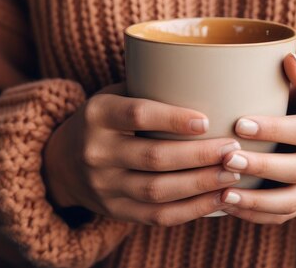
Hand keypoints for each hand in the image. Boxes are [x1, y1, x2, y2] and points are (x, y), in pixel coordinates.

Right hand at [43, 82, 239, 225]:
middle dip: (199, 155)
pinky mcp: (115, 211)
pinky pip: (157, 216)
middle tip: (233, 149)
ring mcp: (104, 186)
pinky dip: (192, 210)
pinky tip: (219, 198)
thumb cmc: (107, 119)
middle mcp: (96, 152)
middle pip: (154, 157)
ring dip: (201, 184)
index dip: (173, 119)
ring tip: (233, 173)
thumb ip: (150, 88)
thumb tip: (211, 78)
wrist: (62, 162)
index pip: (137, 115)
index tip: (207, 121)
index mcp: (97, 115)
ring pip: (158, 191)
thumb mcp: (115, 94)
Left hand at [219, 54, 295, 223]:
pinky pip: (283, 216)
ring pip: (290, 201)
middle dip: (261, 167)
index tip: (239, 124)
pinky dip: (255, 214)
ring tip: (223, 192)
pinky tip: (227, 205)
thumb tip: (289, 60)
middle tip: (226, 158)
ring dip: (255, 200)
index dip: (274, 130)